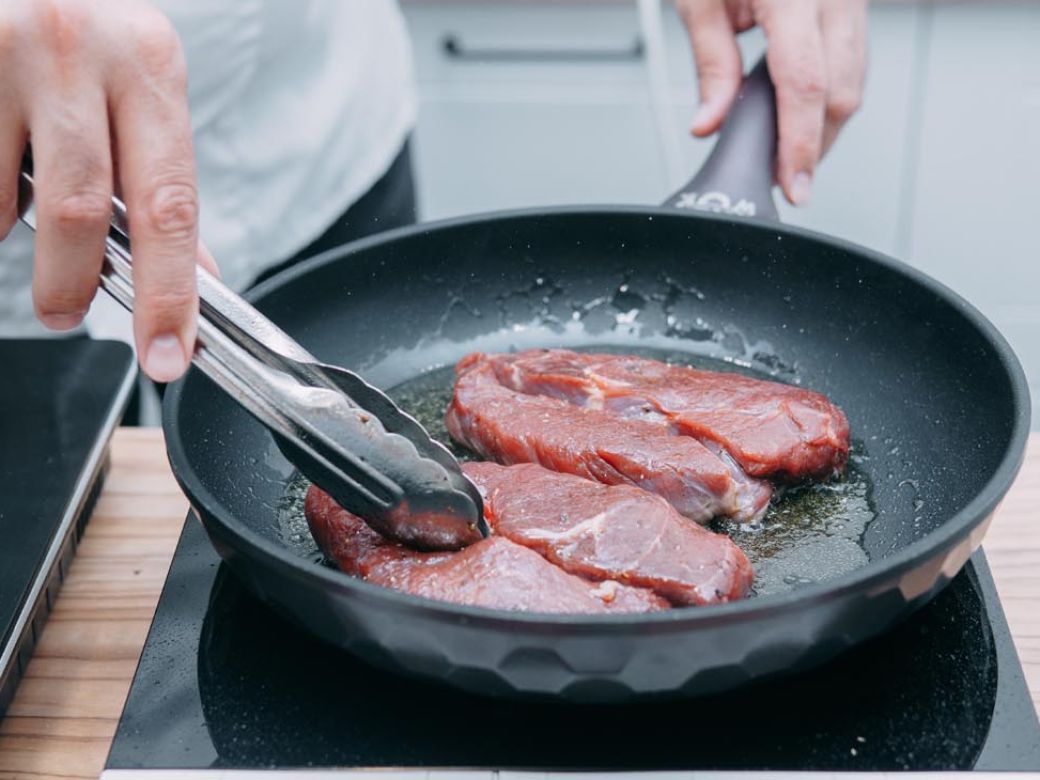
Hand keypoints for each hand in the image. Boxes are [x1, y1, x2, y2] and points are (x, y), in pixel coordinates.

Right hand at [1, 0, 215, 380]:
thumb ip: (161, 178)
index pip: (170, 203)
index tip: (168, 352)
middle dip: (73, 284)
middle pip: (81, 210)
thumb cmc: (85, 32)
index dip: (169, 292)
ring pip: (3, 198)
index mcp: (149, 62)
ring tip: (18, 203)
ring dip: (9, 225)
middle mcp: (79, 48)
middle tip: (67, 313)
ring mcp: (4, 47)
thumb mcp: (140, 89)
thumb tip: (197, 273)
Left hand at [677, 0, 867, 205]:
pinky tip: (805, 114)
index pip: (804, 84)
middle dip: (815, 144)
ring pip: (855, 78)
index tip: (794, 185)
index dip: (799, 144)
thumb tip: (710, 123)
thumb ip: (710, 64)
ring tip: (792, 154)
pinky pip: (852, 57)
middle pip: (841, 90)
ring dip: (825, 123)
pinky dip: (831, 93)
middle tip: (787, 180)